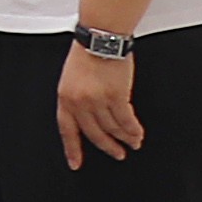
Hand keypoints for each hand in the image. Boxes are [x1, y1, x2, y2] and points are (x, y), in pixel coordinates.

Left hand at [57, 43, 144, 169]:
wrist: (100, 38)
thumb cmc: (87, 54)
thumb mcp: (71, 79)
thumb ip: (77, 99)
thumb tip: (90, 119)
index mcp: (65, 98)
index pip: (67, 130)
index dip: (72, 149)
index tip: (76, 163)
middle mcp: (79, 102)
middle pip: (94, 133)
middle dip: (107, 146)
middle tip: (117, 154)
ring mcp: (98, 100)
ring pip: (112, 128)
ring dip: (125, 138)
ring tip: (133, 143)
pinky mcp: (116, 96)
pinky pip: (125, 120)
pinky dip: (133, 129)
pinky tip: (137, 134)